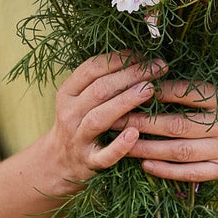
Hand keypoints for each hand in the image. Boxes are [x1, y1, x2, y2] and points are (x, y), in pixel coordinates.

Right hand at [44, 52, 167, 188]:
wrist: (59, 162)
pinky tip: (135, 134)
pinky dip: (119, 146)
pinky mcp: (89, 162)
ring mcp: (78, 138)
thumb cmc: (80, 122)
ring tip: (150, 90)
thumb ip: (102, 81)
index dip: (118, 59)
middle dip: (131, 75)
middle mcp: (69, 113)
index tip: (143, 55)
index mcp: (67, 93)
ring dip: (126, 102)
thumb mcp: (80, 98)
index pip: (91, 69)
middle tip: (158, 67)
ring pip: (100, 118)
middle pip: (100, 90)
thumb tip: (140, 59)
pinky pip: (104, 155)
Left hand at [121, 79, 217, 182]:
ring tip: (122, 143)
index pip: (188, 93)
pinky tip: (145, 164)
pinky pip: (191, 173)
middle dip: (142, 122)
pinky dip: (166, 170)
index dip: (159, 91)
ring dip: (147, 148)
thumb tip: (155, 79)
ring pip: (179, 151)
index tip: (133, 87)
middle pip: (177, 125)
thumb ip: (199, 90)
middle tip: (114, 117)